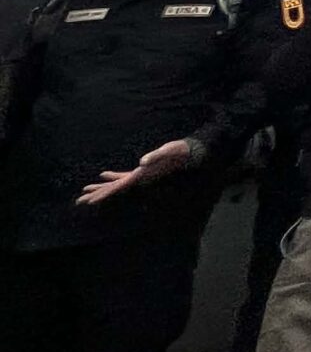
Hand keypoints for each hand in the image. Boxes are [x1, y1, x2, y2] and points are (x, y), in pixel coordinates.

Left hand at [78, 139, 198, 204]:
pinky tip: (103, 175)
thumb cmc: (179, 150)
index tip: (90, 201)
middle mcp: (138, 178)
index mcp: (141, 175)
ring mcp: (140, 176)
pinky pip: (124, 176)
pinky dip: (113, 177)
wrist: (189, 152)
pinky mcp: (142, 171)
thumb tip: (141, 162)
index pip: (119, 187)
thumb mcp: (168, 150)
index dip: (104, 194)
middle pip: (114, 189)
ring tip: (85, 191)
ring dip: (102, 187)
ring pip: (116, 184)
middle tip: (79, 201)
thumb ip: (156, 156)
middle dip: (97, 195)